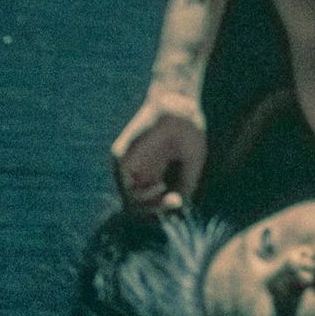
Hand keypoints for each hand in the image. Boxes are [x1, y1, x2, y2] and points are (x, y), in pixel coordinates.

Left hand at [111, 84, 207, 215]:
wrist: (179, 105)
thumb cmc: (189, 129)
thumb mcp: (193, 161)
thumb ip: (186, 183)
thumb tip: (180, 207)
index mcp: (154, 172)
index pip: (152, 201)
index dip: (165, 207)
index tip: (180, 204)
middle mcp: (139, 171)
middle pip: (140, 204)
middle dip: (157, 211)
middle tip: (174, 204)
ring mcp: (129, 165)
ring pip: (130, 200)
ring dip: (148, 207)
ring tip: (166, 198)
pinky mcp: (121, 157)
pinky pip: (124, 186)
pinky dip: (140, 195)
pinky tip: (159, 187)